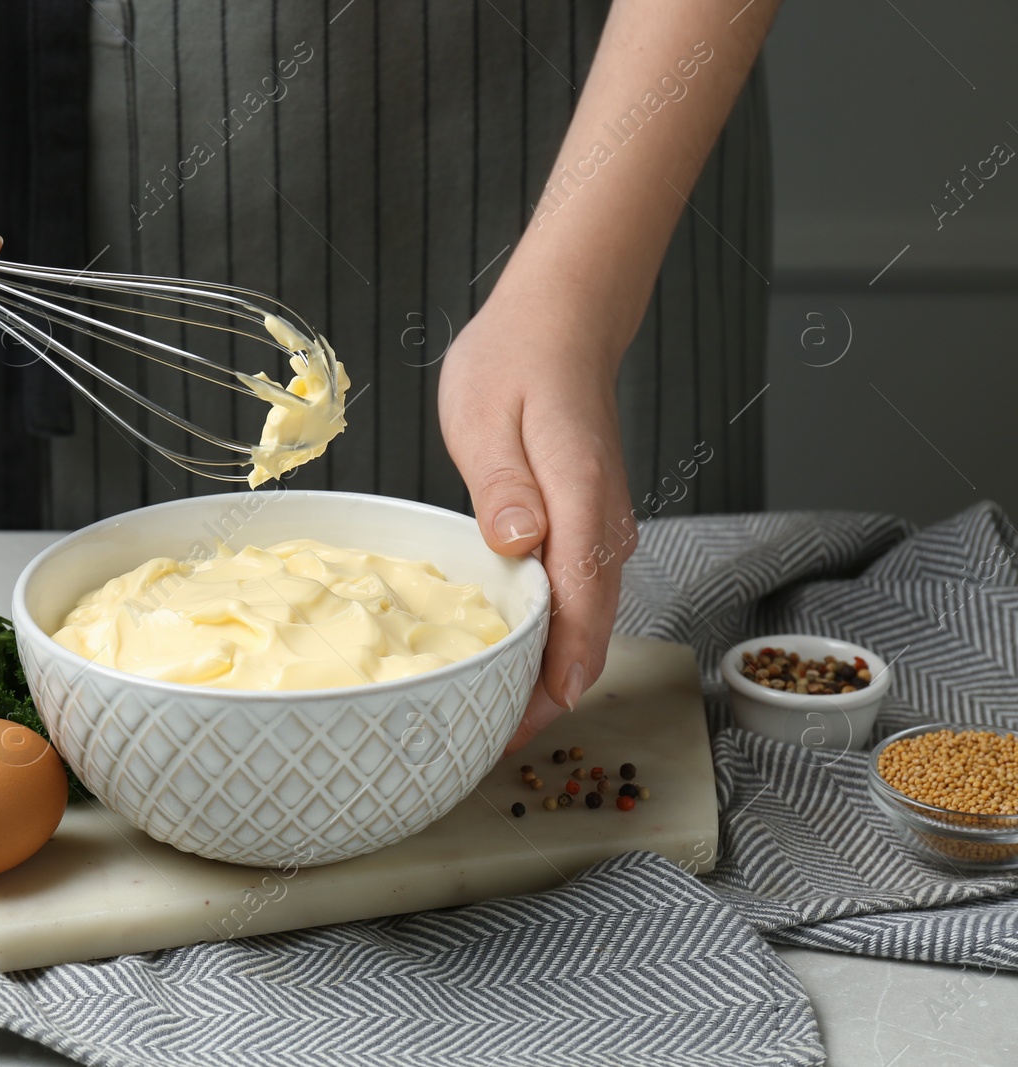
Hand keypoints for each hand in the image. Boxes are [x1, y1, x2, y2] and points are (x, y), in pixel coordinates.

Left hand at [439, 285, 636, 754]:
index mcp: (580, 500)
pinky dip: (548, 636)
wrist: (561, 321)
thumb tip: (519, 544)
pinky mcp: (589, 525)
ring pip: (585, 620)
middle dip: (546, 696)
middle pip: (589, 633)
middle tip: (485, 740)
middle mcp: (604, 524)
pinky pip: (576, 596)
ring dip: (546, 671)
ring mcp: (602, 527)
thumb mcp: (489, 416)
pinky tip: (507, 652)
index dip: (554, 678)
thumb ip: (505, 485)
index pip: (581, 609)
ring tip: (490, 711)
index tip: (517, 727)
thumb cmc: (517, 361)